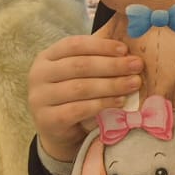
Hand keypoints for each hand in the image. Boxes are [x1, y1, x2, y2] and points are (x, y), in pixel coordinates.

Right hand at [27, 35, 143, 161]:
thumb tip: (128, 50)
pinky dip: (102, 104)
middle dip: (112, 65)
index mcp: (46, 57)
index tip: (125, 50)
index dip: (101, 46)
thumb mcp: (79, 73)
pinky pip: (79, 109)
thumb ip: (96, 59)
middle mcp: (38, 75)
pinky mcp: (47, 120)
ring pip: (80, 88)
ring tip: (133, 83)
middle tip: (137, 66)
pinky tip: (119, 102)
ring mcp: (40, 98)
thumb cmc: (73, 94)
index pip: (74, 45)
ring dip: (112, 85)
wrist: (56, 130)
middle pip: (79, 66)